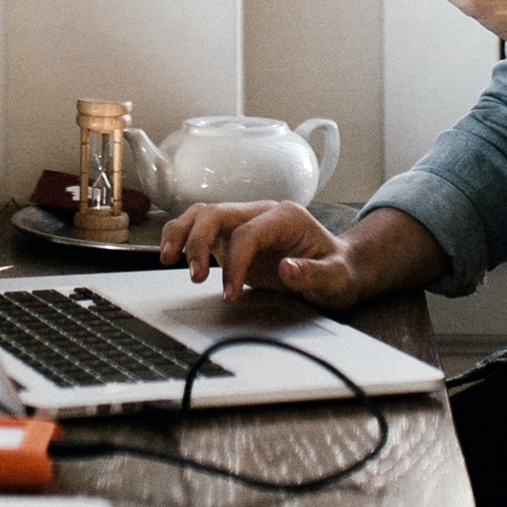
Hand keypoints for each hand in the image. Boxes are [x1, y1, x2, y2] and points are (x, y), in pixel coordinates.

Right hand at [158, 202, 363, 307]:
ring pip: (203, 214)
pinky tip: (172, 255)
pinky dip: (182, 238)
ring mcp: (245, 223)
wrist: (339, 268)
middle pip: (217, 213)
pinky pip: (200, 229)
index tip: (230, 293)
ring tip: (167, 258)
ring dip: (182, 234)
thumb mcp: (337, 277)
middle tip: (194, 276)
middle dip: (198, 242)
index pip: (248, 232)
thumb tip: (287, 269)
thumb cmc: (338, 270)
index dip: (234, 262)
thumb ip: (314, 273)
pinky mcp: (233, 237)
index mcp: (286, 217)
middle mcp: (262, 213)